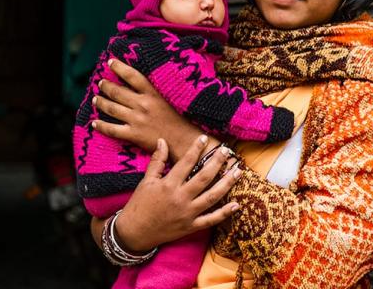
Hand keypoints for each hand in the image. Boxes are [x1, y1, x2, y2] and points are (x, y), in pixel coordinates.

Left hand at [92, 58, 205, 159]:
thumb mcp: (172, 98)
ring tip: (95, 99)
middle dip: (105, 86)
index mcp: (153, 93)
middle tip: (100, 83)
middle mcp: (143, 104)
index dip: (119, 67)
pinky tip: (95, 123)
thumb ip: (158, 90)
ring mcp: (137, 120)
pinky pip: (112, 130)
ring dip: (100, 102)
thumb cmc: (182, 119)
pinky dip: (101, 126)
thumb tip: (143, 81)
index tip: (110, 62)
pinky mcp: (134, 135)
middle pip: (117, 92)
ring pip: (111, 108)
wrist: (186, 140)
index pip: (132, 75)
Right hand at [111, 135, 241, 252]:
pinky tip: (236, 204)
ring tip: (238, 171)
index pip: (186, 163)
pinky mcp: (191, 227)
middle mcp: (180, 198)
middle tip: (226, 151)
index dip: (196, 149)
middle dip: (217, 162)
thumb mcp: (146, 181)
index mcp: (168, 185)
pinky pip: (211, 220)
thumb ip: (157, 161)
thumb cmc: (139, 204)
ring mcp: (187, 214)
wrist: (134, 232)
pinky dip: (224, 213)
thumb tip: (162, 141)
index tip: (204, 138)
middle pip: (204, 178)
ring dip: (227, 183)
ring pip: (212, 197)